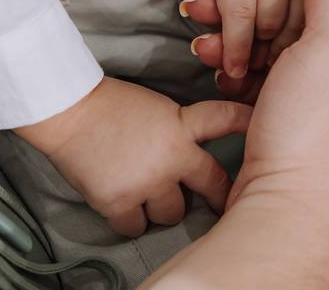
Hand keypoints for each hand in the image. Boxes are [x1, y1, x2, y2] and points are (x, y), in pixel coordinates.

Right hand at [14, 77, 251, 236]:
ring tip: (143, 189)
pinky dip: (130, 219)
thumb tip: (185, 144)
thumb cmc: (106, 103)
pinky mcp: (119, 202)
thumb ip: (176, 126)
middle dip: (213, 194)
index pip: (224, 122)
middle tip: (215, 199)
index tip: (261, 129)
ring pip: (172, 213)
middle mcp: (170, 157)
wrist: (68, 112)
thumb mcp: (153, 105)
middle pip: (209, 186)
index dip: (246, 125)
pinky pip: (136, 226)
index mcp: (179, 126)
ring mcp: (146, 183)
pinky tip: (121, 202)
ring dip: (161, 205)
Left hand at [190, 0, 322, 78]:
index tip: (232, 69)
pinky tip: (294, 39)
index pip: (239, 14)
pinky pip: (324, 10)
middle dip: (257, 49)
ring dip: (283, 45)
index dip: (234, 50)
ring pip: (302, 22)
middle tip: (249, 63)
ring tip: (269, 53)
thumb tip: (205, 44)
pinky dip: (307, 31)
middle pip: (271, 23)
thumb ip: (210, 5)